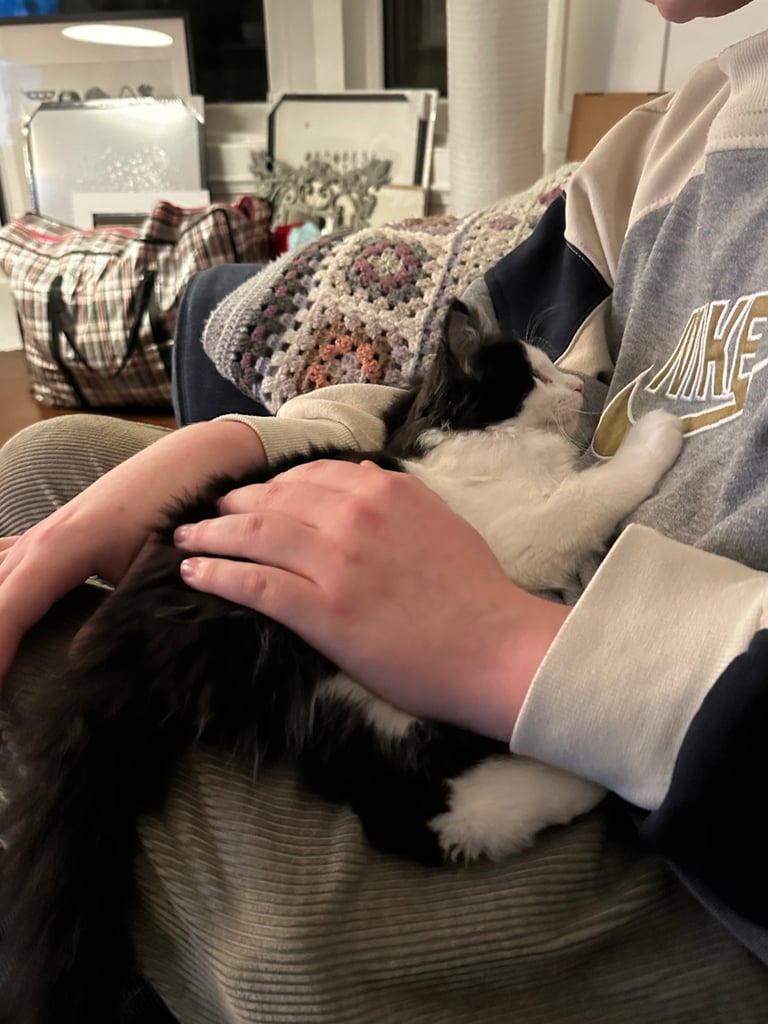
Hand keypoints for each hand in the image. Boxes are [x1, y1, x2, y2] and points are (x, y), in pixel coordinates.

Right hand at [0, 420, 264, 684]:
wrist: (197, 461)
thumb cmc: (181, 507)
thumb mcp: (155, 566)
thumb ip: (119, 612)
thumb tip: (80, 657)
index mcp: (64, 545)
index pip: (9, 608)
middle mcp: (44, 536)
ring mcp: (45, 532)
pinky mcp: (54, 535)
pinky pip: (3, 560)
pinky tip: (0, 604)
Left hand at [175, 459, 569, 739]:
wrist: (496, 646)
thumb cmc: (475, 591)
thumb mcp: (439, 520)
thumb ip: (393, 496)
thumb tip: (356, 475)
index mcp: (383, 490)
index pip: (308, 475)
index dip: (270, 485)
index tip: (250, 496)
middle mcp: (353, 514)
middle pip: (272, 499)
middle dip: (231, 505)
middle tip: (207, 516)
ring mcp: (335, 561)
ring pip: (254, 534)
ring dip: (211, 535)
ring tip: (185, 541)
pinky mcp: (322, 610)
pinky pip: (255, 583)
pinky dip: (218, 574)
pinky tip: (194, 574)